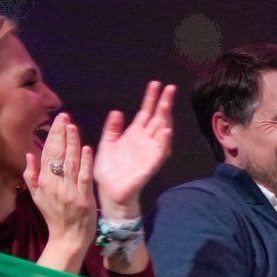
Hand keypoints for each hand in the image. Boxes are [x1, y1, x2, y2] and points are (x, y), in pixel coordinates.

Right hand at [24, 114, 95, 270]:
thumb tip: (29, 154)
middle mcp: (55, 185)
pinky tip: (87, 148)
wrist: (67, 238)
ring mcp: (70, 192)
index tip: (57, 120)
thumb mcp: (37, 196)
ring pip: (71, 163)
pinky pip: (85, 177)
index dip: (52, 136)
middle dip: (61, 134)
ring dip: (72, 143)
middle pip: (57, 155)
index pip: (47, 154)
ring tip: (73, 126)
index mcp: (44, 182)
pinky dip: (86, 163)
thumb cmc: (53, 216)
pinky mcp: (84, 199)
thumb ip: (31, 175)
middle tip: (64, 116)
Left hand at [93, 81, 174, 219]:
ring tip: (166, 105)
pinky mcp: (150, 165)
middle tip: (170, 88)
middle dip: (164, 103)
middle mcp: (145, 140)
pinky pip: (160, 152)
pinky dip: (164, 142)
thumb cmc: (109, 170)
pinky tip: (166, 131)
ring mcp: (150, 152)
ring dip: (165, 119)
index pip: (146, 112)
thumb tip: (117, 112)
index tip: (156, 84)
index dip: (151, 98)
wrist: (109, 192)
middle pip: (158, 118)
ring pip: (161, 132)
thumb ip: (112, 128)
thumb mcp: (107, 144)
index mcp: (134, 134)